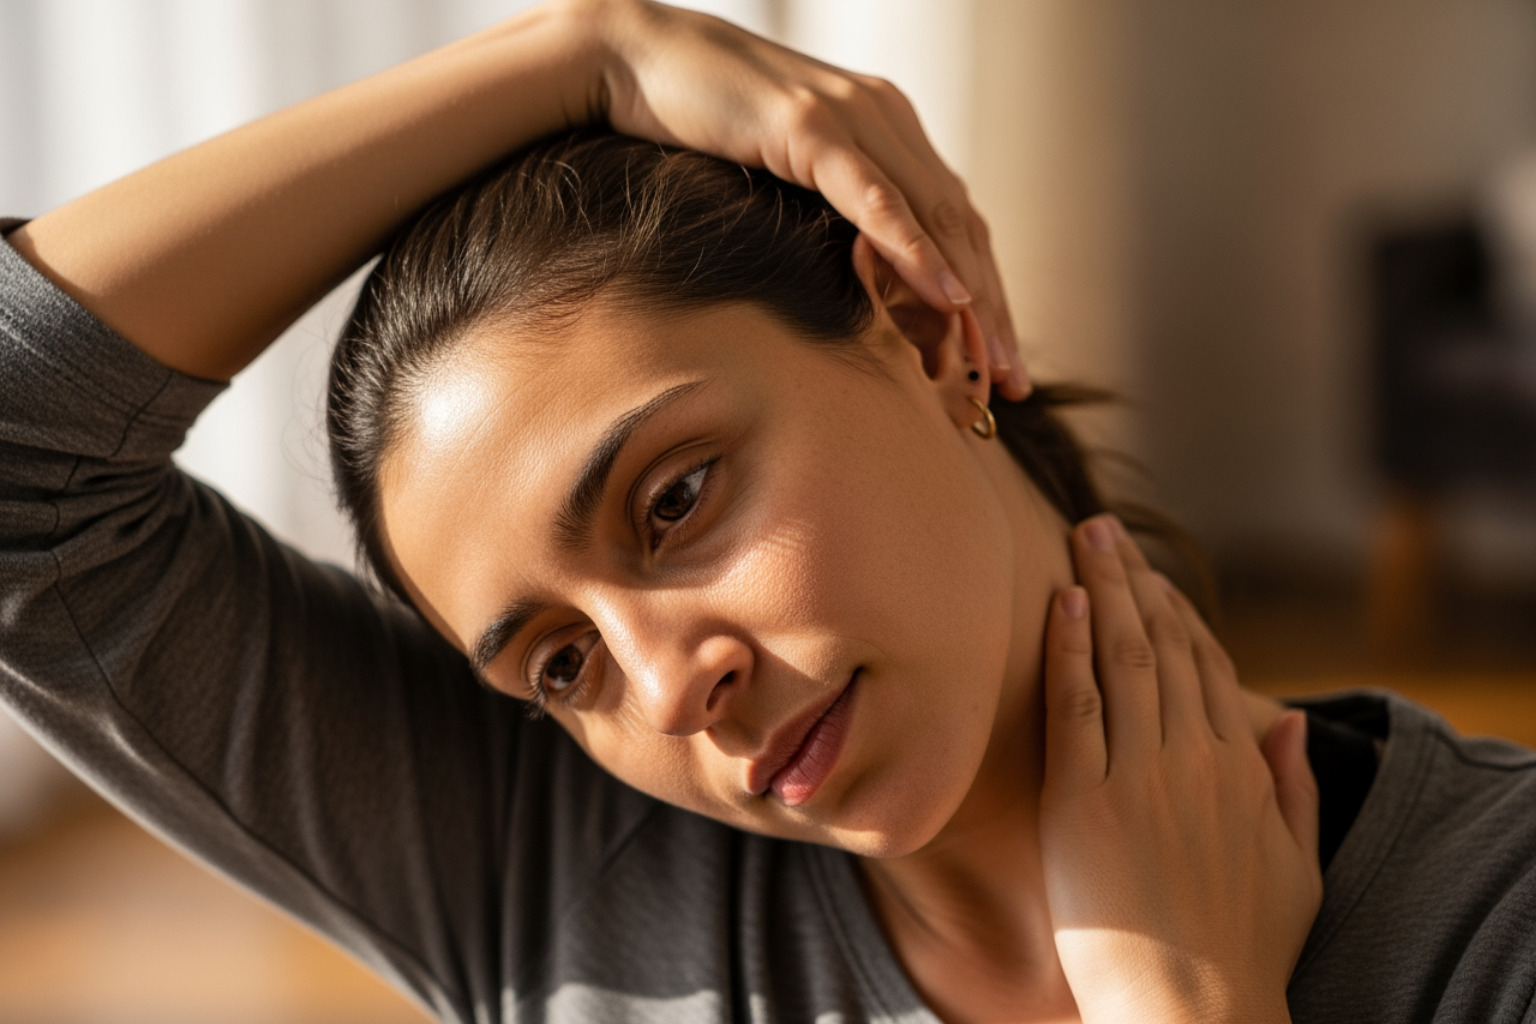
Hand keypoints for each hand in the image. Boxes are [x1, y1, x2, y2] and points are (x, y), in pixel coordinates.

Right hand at [591, 0, 1027, 397]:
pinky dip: (914, 248)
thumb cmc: (705, 123)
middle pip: (961, 227)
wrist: (639, 56)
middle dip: (993, 310)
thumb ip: (829, 211)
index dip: (987, 295)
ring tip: (992, 357)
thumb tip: (854, 284)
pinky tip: (944, 294)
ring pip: (932, 217)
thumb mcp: (785, 173)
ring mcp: (852, 119)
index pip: (956, 223)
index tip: (1001, 362)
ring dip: (969, 294)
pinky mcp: (810, 128)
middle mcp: (886, 118)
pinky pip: (874, 197)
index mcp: (888, 129)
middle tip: (1015, 380)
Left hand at [1038, 515, 1321, 1023]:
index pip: (1205, 666)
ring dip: (1100, 592)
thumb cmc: (1244, 949)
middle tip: (1102, 529)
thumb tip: (1288, 720)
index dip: (1174, 611)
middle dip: (1130, 580)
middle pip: (1160, 646)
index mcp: (1240, 770)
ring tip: (1082, 539)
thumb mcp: (1297, 866)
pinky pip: (1076, 704)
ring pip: (1121, 660)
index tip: (1148, 575)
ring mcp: (1138, 776)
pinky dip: (1068, 647)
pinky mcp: (1084, 800)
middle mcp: (1193, 760)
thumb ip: (1294, 787)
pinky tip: (1059, 601)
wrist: (1194, 1012)